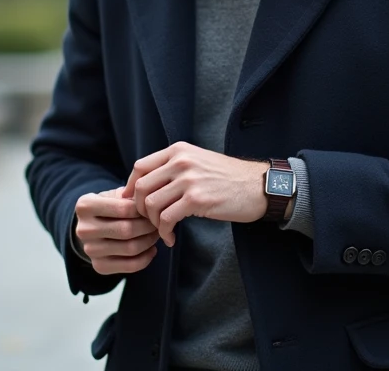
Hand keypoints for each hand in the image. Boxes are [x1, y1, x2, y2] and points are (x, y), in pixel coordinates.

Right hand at [73, 187, 159, 274]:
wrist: (91, 228)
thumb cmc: (108, 207)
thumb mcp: (115, 194)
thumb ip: (131, 195)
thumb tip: (152, 202)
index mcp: (85, 206)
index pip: (123, 208)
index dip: (143, 209)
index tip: (154, 209)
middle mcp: (84, 229)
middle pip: (127, 230)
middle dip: (149, 226)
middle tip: (159, 222)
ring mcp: (90, 250)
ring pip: (130, 248)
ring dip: (149, 241)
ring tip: (156, 234)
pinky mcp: (98, 266)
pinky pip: (130, 266)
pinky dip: (146, 258)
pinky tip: (152, 249)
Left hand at [122, 142, 267, 246]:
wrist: (258, 186)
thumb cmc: (227, 178)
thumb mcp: (198, 161)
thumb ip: (173, 167)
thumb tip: (145, 186)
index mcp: (178, 150)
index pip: (139, 168)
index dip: (131, 189)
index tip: (134, 205)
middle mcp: (180, 161)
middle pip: (141, 187)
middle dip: (140, 209)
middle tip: (149, 222)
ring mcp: (188, 179)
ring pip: (151, 205)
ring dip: (153, 223)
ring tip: (163, 230)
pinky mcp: (197, 199)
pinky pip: (167, 219)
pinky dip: (165, 232)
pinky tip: (172, 238)